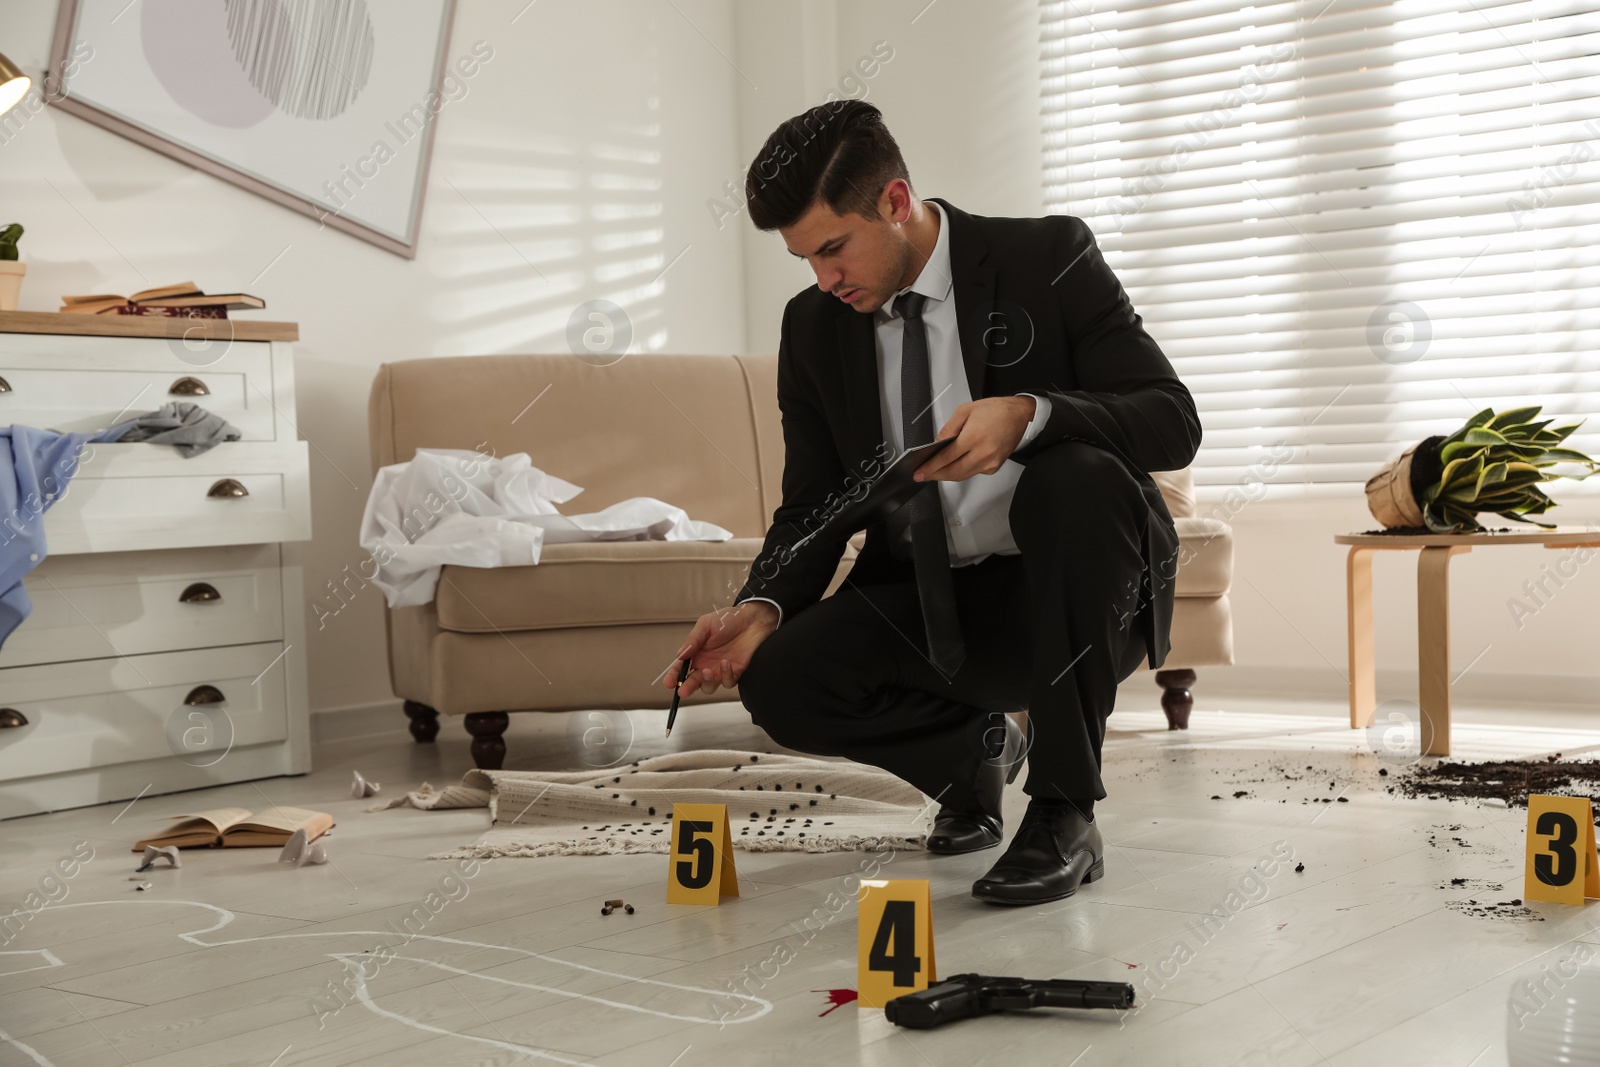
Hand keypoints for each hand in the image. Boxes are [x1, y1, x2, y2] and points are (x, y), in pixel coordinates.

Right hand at [662, 600, 779, 699]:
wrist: (752, 619)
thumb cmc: (728, 619)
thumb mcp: (705, 625)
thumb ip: (693, 640)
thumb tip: (680, 655)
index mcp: (696, 653)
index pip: (681, 669)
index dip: (674, 677)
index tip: (669, 683)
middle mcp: (707, 664)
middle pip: (693, 682)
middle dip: (687, 688)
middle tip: (683, 690)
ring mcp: (720, 670)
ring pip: (709, 687)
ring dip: (707, 682)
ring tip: (708, 671)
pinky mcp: (735, 672)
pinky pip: (727, 682)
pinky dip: (725, 675)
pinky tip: (726, 663)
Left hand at [913, 395, 1034, 481]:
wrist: (1020, 416)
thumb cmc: (995, 410)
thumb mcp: (965, 410)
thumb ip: (949, 428)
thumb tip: (937, 444)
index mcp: (974, 436)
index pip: (947, 457)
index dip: (931, 466)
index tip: (920, 471)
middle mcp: (983, 453)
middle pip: (954, 471)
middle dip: (935, 475)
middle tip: (922, 475)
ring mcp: (990, 462)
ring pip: (963, 475)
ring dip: (946, 476)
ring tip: (933, 473)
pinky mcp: (994, 467)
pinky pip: (973, 473)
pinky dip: (961, 472)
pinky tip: (952, 467)